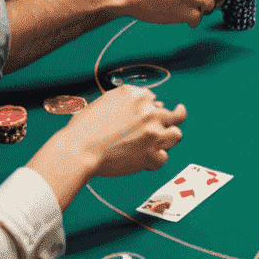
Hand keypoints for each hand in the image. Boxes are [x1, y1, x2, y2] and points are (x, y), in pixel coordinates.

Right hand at [63, 86, 186, 177]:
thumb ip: (127, 103)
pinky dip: (153, 161)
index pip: (153, 99)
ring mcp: (152, 133)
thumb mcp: (105, 102)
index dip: (151, 107)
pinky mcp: (151, 154)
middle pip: (174, 114)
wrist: (78, 150)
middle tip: (179, 114)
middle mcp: (148, 111)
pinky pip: (162, 158)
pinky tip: (145, 162)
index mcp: (136, 95)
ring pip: (176, 135)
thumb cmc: (84, 128)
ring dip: (169, 139)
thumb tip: (145, 106)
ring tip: (165, 142)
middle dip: (175, 116)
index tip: (148, 113)